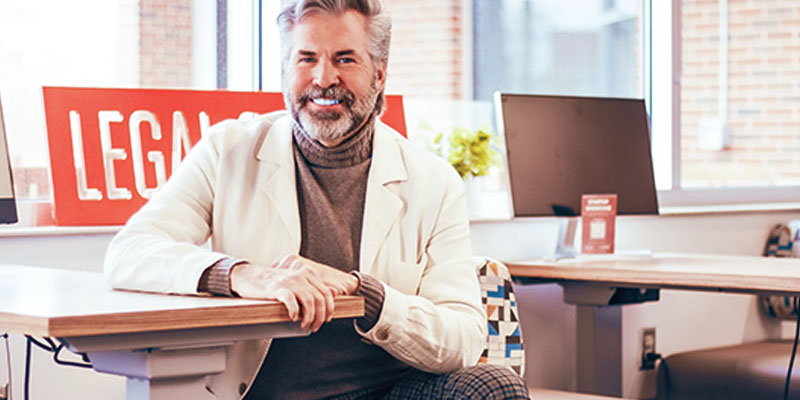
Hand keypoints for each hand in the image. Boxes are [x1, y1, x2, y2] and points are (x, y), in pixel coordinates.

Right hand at [230, 255, 358, 331]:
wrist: (251, 276)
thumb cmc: (275, 282)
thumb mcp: (297, 281)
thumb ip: (314, 286)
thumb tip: (335, 293)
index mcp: (308, 273)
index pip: (326, 292)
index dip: (329, 308)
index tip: (327, 319)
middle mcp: (301, 275)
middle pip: (319, 299)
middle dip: (320, 316)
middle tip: (315, 327)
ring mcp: (289, 281)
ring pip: (309, 301)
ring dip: (309, 317)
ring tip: (304, 325)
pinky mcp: (277, 287)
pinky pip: (291, 301)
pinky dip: (294, 311)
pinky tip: (293, 318)